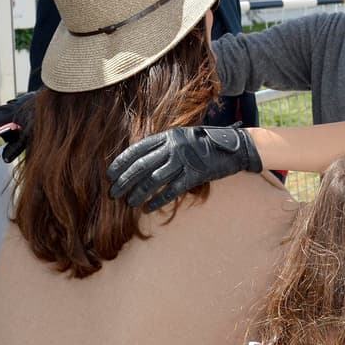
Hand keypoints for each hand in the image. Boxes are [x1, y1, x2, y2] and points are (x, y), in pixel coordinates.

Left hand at [107, 126, 262, 211]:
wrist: (235, 147)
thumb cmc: (207, 143)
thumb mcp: (184, 137)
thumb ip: (165, 145)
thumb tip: (143, 160)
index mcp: (168, 135)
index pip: (137, 149)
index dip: (121, 162)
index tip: (110, 174)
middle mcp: (173, 146)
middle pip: (142, 166)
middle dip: (125, 181)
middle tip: (114, 193)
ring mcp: (184, 161)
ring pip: (154, 180)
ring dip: (139, 193)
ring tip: (129, 203)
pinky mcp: (195, 175)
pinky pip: (171, 190)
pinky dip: (158, 200)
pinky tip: (148, 208)